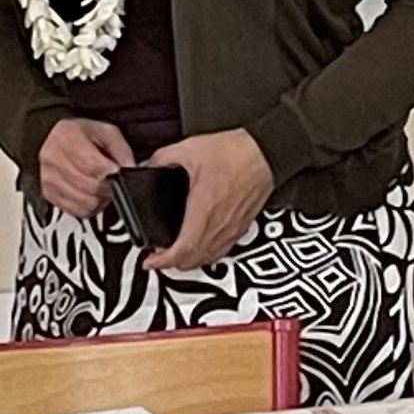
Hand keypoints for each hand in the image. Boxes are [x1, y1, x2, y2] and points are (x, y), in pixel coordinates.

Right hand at [35, 116, 135, 222]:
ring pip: (85, 202)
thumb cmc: (83, 136)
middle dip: (107, 187)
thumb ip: (121, 150)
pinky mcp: (50, 195)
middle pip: (88, 185)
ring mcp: (49, 179)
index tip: (117, 173)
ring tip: (102, 186)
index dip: (109, 172)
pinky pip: (78, 211)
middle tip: (113, 181)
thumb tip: (130, 169)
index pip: (90, 163)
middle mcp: (52, 158)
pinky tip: (92, 194)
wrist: (58, 142)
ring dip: (100, 199)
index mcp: (66, 136)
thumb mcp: (107, 133)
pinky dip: (90, 207)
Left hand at [144, 128, 275, 271]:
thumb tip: (149, 165)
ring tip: (177, 252)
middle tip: (159, 255)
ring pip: (209, 258)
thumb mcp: (190, 148)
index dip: (162, 262)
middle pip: (194, 260)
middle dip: (172, 264)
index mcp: (204, 209)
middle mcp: (220, 224)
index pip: (182, 250)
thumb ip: (162, 158)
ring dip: (190, 261)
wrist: (265, 151)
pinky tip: (201, 245)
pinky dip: (207, 254)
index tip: (150, 261)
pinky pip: (223, 250)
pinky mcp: (242, 225)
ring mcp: (233, 227)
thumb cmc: (236, 152)